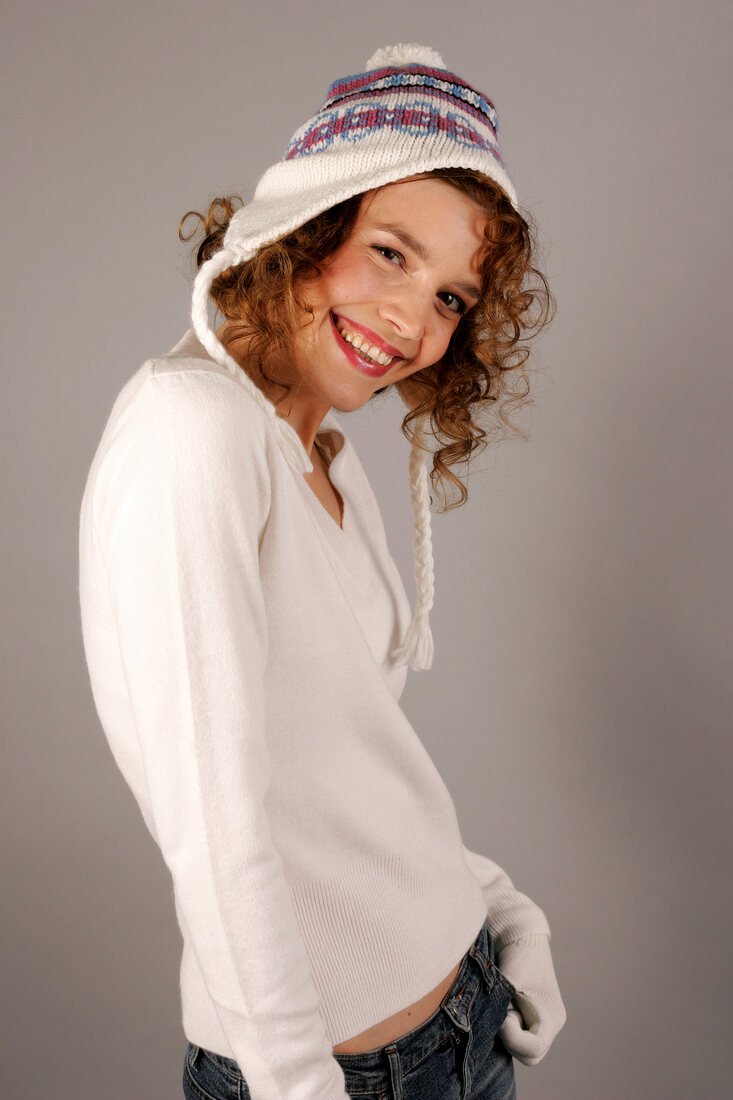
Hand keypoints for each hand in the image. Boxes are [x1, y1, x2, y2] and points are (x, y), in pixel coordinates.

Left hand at [495, 933, 565, 1065]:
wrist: (521, 935)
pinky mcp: (529, 1019)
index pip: (533, 1049)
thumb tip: (487, 1024)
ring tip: (501, 1006)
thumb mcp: (510, 977)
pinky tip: (499, 1008)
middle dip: (510, 1039)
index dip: (512, 1037)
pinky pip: (517, 1037)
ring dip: (506, 1034)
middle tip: (501, 1013)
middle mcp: (550, 1025)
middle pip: (529, 1055)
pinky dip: (504, 1029)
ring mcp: (540, 1023)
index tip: (501, 1015)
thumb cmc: (519, 954)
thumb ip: (500, 1001)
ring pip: (521, 1048)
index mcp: (552, 1018)